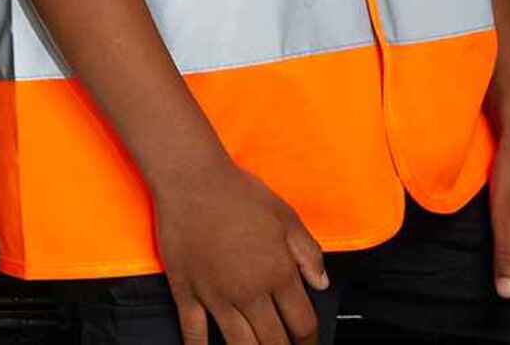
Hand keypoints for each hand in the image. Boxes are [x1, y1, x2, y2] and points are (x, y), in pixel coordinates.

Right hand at [151, 158, 327, 344]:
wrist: (192, 180)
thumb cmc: (237, 192)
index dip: (310, 339)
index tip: (309, 342)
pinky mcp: (187, 293)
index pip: (302, 323)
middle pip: (274, 342)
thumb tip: (321, 283)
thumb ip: (308, 252)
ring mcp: (216, 296)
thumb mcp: (285, 215)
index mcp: (277, 272)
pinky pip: (195, 335)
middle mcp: (249, 292)